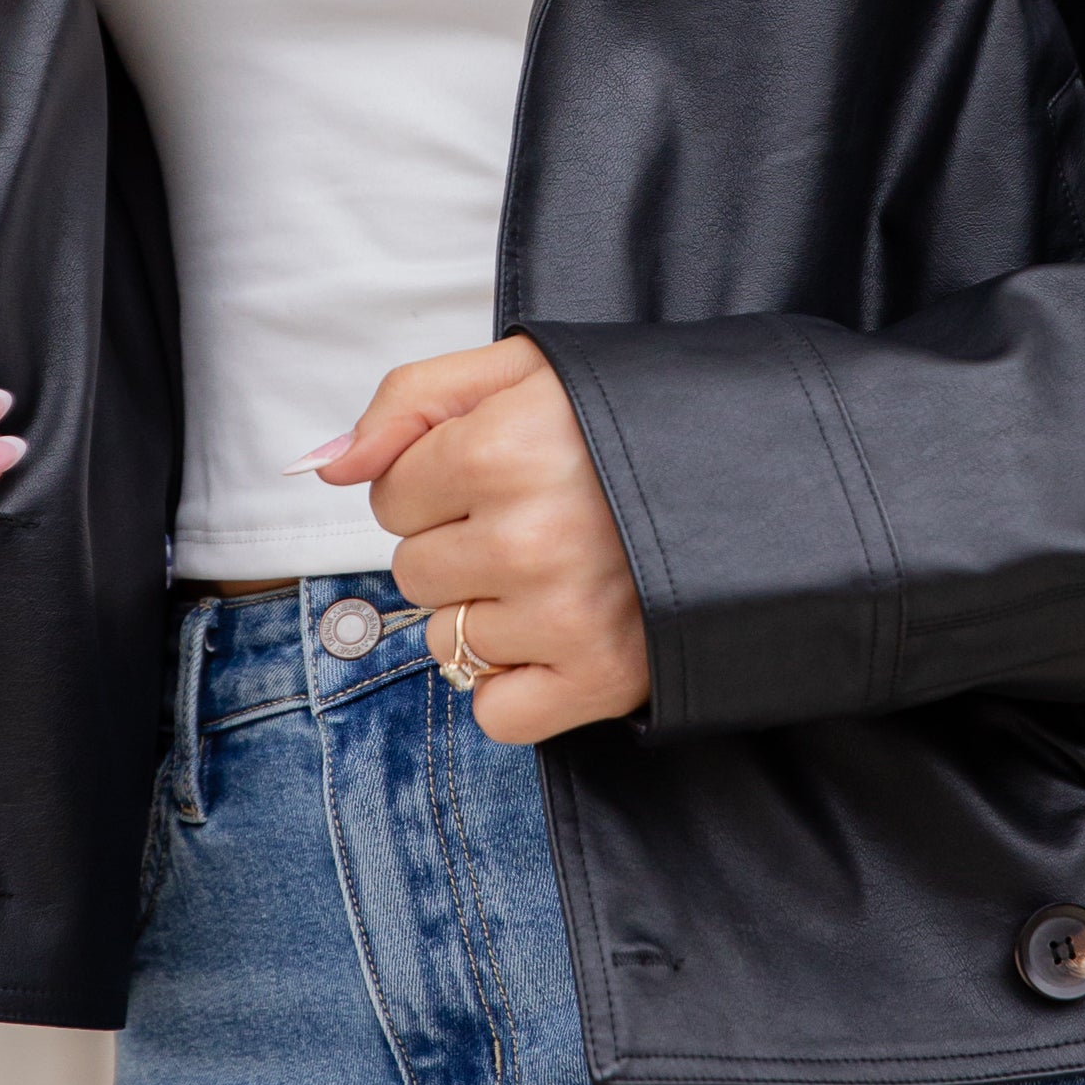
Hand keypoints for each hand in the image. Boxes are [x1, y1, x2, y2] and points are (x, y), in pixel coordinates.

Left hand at [312, 337, 648, 741]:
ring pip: (447, 642)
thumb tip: (322, 467)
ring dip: (492, 616)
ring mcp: (565, 616)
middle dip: (461, 548)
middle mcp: (529, 537)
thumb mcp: (525, 370)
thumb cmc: (629, 418)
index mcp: (504, 448)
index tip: (504, 472)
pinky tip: (565, 637)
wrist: (762, 477)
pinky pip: (495, 714)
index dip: (439, 482)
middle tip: (541, 522)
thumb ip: (411, 401)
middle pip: (413, 573)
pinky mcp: (600, 680)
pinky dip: (520, 688)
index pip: (390, 497)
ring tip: (565, 573)